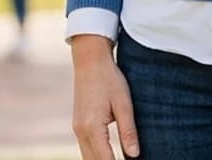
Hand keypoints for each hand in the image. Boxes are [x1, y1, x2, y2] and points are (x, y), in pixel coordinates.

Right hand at [71, 35, 139, 158]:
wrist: (90, 60)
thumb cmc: (109, 79)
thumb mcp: (123, 103)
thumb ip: (128, 130)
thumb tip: (134, 155)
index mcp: (92, 128)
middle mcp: (81, 132)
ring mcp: (77, 129)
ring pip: (87, 157)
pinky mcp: (77, 125)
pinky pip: (85, 148)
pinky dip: (96, 155)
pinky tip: (108, 156)